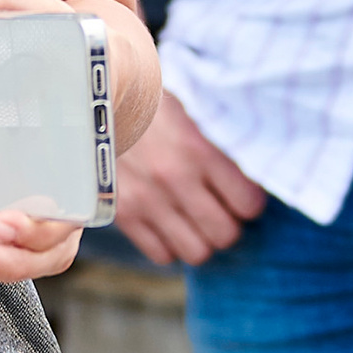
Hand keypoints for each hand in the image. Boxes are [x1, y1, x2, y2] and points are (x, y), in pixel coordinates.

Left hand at [0, 0, 93, 283]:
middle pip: (29, 242)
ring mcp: (47, 203)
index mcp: (85, 148)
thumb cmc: (66, 39)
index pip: (67, 207)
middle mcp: (70, 188)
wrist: (92, 64)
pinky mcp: (20, 205)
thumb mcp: (37, 7)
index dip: (34, 227)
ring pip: (15, 254)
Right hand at [113, 87, 266, 264]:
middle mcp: (174, 178)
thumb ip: (221, 139)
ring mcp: (146, 200)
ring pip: (196, 252)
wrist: (92, 97)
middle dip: (229, 223)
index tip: (243, 192)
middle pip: (225, 234)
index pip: (248, 203)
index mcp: (198, 148)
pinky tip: (170, 220)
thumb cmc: (152, 100)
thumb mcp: (192, 106)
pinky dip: (170, 243)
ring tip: (196, 218)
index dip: (250, 201)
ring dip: (201, 238)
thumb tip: (259, 164)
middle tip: (222, 208)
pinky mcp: (121, 213)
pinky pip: (161, 254)